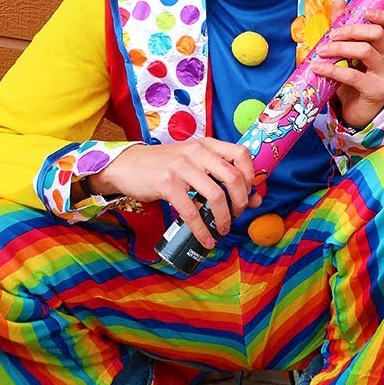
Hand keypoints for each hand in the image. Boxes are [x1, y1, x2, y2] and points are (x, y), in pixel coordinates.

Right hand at [85, 139, 262, 248]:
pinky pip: (191, 212)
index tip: (248, 193)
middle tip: (237, 214)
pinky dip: (202, 230)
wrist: (127, 166)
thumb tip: (255, 199)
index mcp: (207, 144)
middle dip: (241, 201)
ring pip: (216, 196)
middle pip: (234, 177)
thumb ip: (221, 176)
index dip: (251, 176)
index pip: (241, 154)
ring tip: (223, 229)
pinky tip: (206, 240)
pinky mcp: (168, 184)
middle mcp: (197, 152)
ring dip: (224, 218)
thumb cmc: (165, 166)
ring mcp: (182, 167)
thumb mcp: (195, 163)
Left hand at [311, 9, 383, 127]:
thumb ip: (344, 27)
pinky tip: (318, 67)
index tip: (365, 12)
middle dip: (351, 30)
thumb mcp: (348, 51)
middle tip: (331, 35)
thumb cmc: (354, 79)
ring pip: (366, 51)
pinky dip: (332, 69)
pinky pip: (353, 75)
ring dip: (340, 48)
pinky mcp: (376, 90)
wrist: (357, 111)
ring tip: (322, 51)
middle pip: (377, 34)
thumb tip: (339, 2)